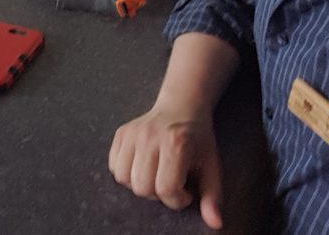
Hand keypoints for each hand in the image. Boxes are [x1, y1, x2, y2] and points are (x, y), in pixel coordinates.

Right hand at [108, 105, 223, 229]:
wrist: (182, 106)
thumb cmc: (198, 140)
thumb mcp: (211, 166)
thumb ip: (213, 196)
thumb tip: (215, 223)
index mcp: (176, 144)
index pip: (166, 188)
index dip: (177, 199)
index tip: (186, 192)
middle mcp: (150, 136)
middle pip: (142, 187)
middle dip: (157, 193)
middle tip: (170, 182)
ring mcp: (132, 133)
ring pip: (123, 178)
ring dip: (139, 184)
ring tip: (155, 175)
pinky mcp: (121, 133)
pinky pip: (113, 166)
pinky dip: (126, 173)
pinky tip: (142, 167)